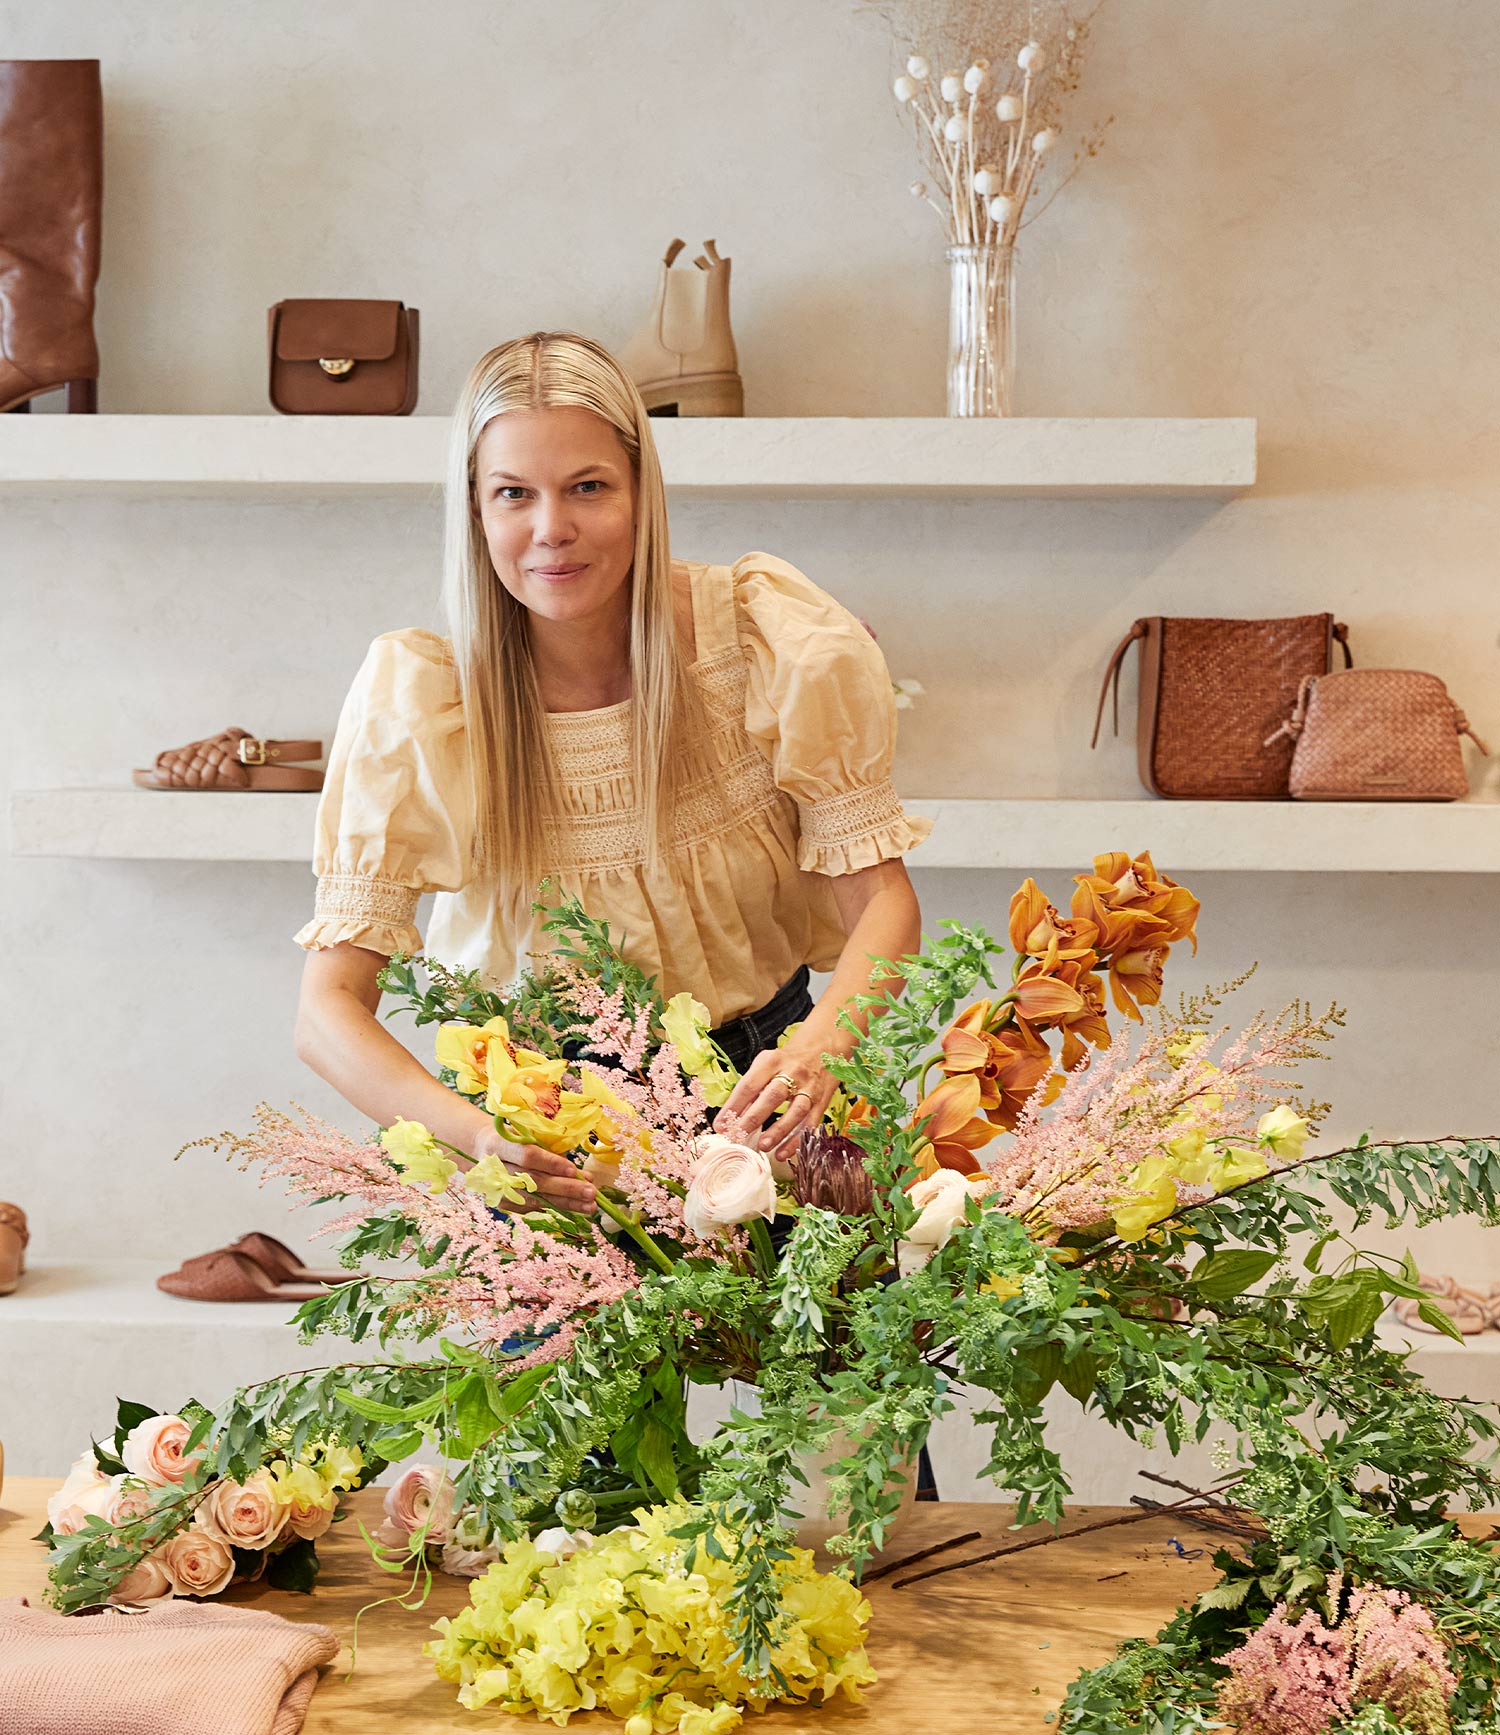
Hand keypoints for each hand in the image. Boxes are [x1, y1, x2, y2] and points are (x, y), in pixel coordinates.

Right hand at [468, 1127, 596, 1213]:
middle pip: (534, 1181)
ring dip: (566, 1203)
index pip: (527, 1156)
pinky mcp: (503, 1203)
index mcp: (498, 1144)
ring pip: (536, 1199)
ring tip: (590, 1206)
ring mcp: (497, 1190)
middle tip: (591, 1192)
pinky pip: (533, 1206)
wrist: (481, 1151)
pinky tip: (575, 1207)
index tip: (573, 1169)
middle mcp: (495, 1169)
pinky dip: (556, 1206)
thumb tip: (577, 1171)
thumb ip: (546, 1148)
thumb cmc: (511, 1137)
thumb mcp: (523, 1133)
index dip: (550, 1163)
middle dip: (565, 1188)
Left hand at [721, 1037, 838, 1162]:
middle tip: (737, 1137)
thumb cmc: (787, 1061)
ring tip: (763, 1146)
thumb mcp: (766, 1065)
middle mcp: (793, 1072)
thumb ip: (751, 1089)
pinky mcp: (822, 1102)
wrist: (823, 1049)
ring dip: (779, 1130)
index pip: (750, 1084)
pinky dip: (796, 1141)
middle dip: (754, 1118)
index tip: (720, 1126)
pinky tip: (783, 1153)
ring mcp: (810, 1088)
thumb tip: (731, 1118)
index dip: (734, 1106)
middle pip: (773, 1096)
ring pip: (796, 1110)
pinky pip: (810, 1123)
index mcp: (772, 1061)